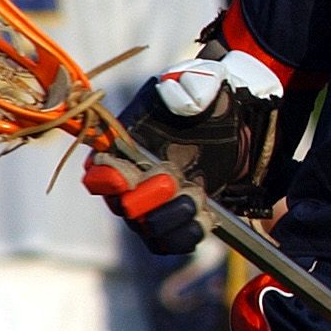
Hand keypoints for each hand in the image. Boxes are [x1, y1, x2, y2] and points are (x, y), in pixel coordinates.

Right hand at [83, 51, 286, 254]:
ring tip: (197, 196)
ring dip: (175, 217)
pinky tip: (205, 216)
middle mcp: (126, 183)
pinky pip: (170, 243)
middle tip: (176, 179)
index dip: (108, 179)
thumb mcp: (204, 88)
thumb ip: (190, 87)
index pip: (97, 172)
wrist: (233, 134)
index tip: (131, 177)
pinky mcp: (169, 224)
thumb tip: (177, 92)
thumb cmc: (208, 108)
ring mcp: (146, 208)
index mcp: (120, 147)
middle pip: (124, 207)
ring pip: (148, 230)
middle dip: (152, 198)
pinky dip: (189, 233)